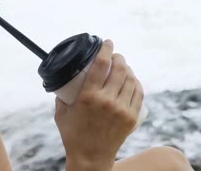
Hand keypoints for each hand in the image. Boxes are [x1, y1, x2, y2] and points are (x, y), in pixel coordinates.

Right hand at [54, 40, 143, 170]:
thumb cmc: (72, 135)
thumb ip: (61, 95)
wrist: (90, 159)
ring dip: (128, 69)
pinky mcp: (132, 118)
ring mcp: (122, 110)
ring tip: (123, 67)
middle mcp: (107, 101)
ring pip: (131, 80)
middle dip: (119, 57)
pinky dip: (136, 83)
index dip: (106, 49)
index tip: (107, 42)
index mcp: (88, 96)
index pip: (101, 64)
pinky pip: (138, 93)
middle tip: (115, 55)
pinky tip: (131, 80)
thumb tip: (62, 80)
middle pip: (119, 69)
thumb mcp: (61, 113)